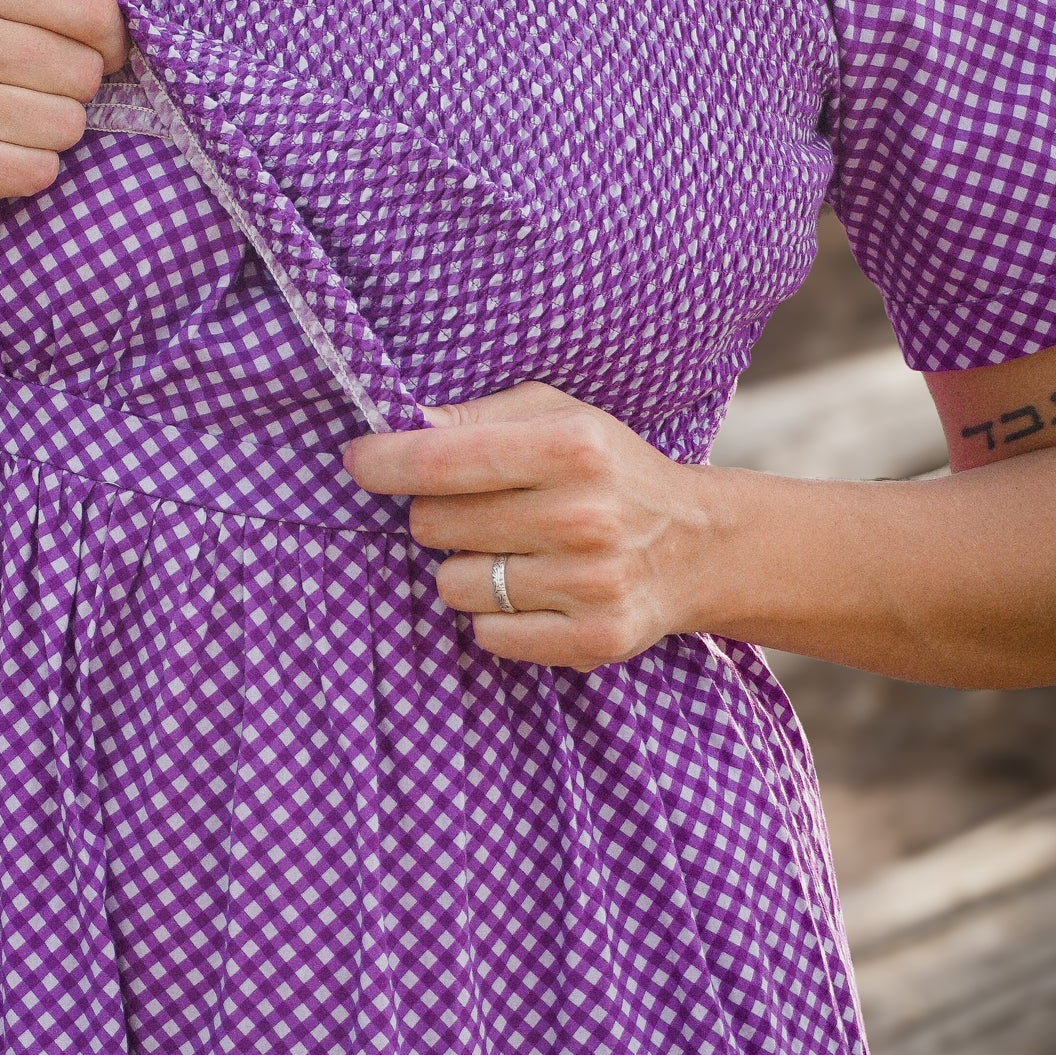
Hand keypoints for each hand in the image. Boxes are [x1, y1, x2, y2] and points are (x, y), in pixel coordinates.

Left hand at [342, 381, 714, 670]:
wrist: (697, 544)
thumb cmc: (608, 468)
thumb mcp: (556, 414)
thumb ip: (479, 416)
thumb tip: (404, 426)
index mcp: (573, 447)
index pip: (440, 461)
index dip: (383, 462)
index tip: (358, 461)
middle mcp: (584, 516)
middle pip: (433, 524)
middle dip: (437, 513)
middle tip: (481, 507)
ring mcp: (592, 584)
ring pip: (452, 585)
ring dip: (468, 568)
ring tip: (516, 551)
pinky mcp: (595, 640)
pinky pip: (487, 634)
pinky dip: (496, 615)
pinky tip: (536, 590)